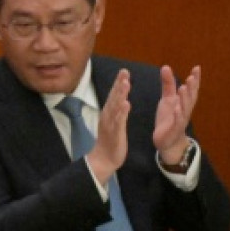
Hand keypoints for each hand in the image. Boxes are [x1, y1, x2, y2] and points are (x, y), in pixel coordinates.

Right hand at [86, 69, 130, 185]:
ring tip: (126, 83)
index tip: (124, 71)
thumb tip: (120, 100)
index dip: (118, 83)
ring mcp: (110, 123)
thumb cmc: (110, 141)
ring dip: (120, 94)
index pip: (114, 95)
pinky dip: (122, 112)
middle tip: (124, 71)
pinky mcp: (115, 132)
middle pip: (113, 97)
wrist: (103, 159)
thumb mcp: (113, 123)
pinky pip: (118, 121)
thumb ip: (116, 112)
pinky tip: (127, 104)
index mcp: (109, 113)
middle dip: (119, 84)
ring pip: (115, 106)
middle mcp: (107, 115)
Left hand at [154, 64, 200, 163]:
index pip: (191, 89)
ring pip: (185, 108)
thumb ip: (168, 84)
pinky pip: (177, 122)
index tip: (197, 68)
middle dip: (192, 88)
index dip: (195, 79)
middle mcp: (185, 110)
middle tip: (191, 77)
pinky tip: (177, 108)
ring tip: (184, 88)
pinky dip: (178, 115)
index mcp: (184, 102)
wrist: (166, 141)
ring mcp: (181, 120)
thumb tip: (166, 66)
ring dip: (185, 99)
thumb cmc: (169, 118)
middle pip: (190, 98)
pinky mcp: (174, 129)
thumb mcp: (167, 99)